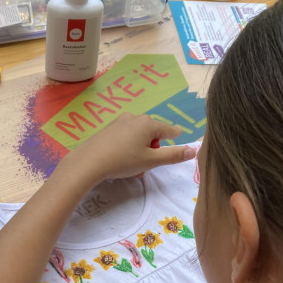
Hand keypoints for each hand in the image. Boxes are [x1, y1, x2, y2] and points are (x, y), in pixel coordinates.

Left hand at [61, 113, 195, 183]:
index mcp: (148, 123)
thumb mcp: (151, 161)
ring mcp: (120, 121)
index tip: (180, 134)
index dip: (175, 135)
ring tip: (132, 165)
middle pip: (152, 132)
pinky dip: (128, 146)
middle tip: (146, 164)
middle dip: (153, 147)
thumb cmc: (124, 161)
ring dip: (140, 148)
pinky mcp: (108, 128)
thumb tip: (192, 150)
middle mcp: (135, 117)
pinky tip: (119, 158)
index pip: (168, 129)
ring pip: (138, 134)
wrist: (90, 161)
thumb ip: (172, 156)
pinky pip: (125, 135)